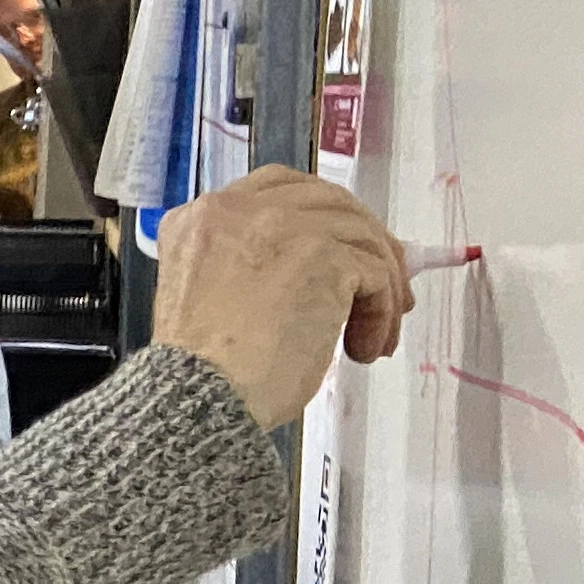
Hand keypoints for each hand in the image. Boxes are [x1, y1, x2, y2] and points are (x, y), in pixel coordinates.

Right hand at [149, 169, 413, 426]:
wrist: (200, 395)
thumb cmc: (201, 368)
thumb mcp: (206, 291)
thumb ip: (244, 262)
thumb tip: (315, 269)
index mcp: (206, 216)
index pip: (278, 189)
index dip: (318, 219)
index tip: (339, 254)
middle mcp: (242, 208)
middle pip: (330, 201)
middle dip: (364, 242)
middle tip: (383, 288)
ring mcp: (286, 227)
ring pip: (362, 235)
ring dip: (382, 285)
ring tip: (376, 335)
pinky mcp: (325, 257)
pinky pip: (376, 273)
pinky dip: (382, 313)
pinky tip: (365, 349)